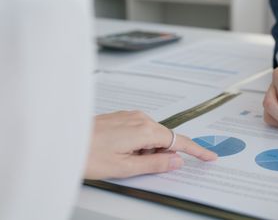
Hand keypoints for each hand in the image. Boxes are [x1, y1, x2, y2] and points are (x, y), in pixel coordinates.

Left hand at [84, 111, 217, 179]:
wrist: (62, 140)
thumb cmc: (88, 154)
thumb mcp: (125, 167)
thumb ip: (155, 164)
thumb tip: (176, 161)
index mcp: (144, 130)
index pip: (179, 141)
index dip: (196, 151)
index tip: (209, 157)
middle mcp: (140, 118)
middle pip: (165, 138)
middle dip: (162, 154)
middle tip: (141, 166)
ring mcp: (130, 116)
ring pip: (152, 135)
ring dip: (148, 150)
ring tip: (124, 160)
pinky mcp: (122, 117)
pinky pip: (141, 131)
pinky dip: (140, 143)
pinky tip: (121, 151)